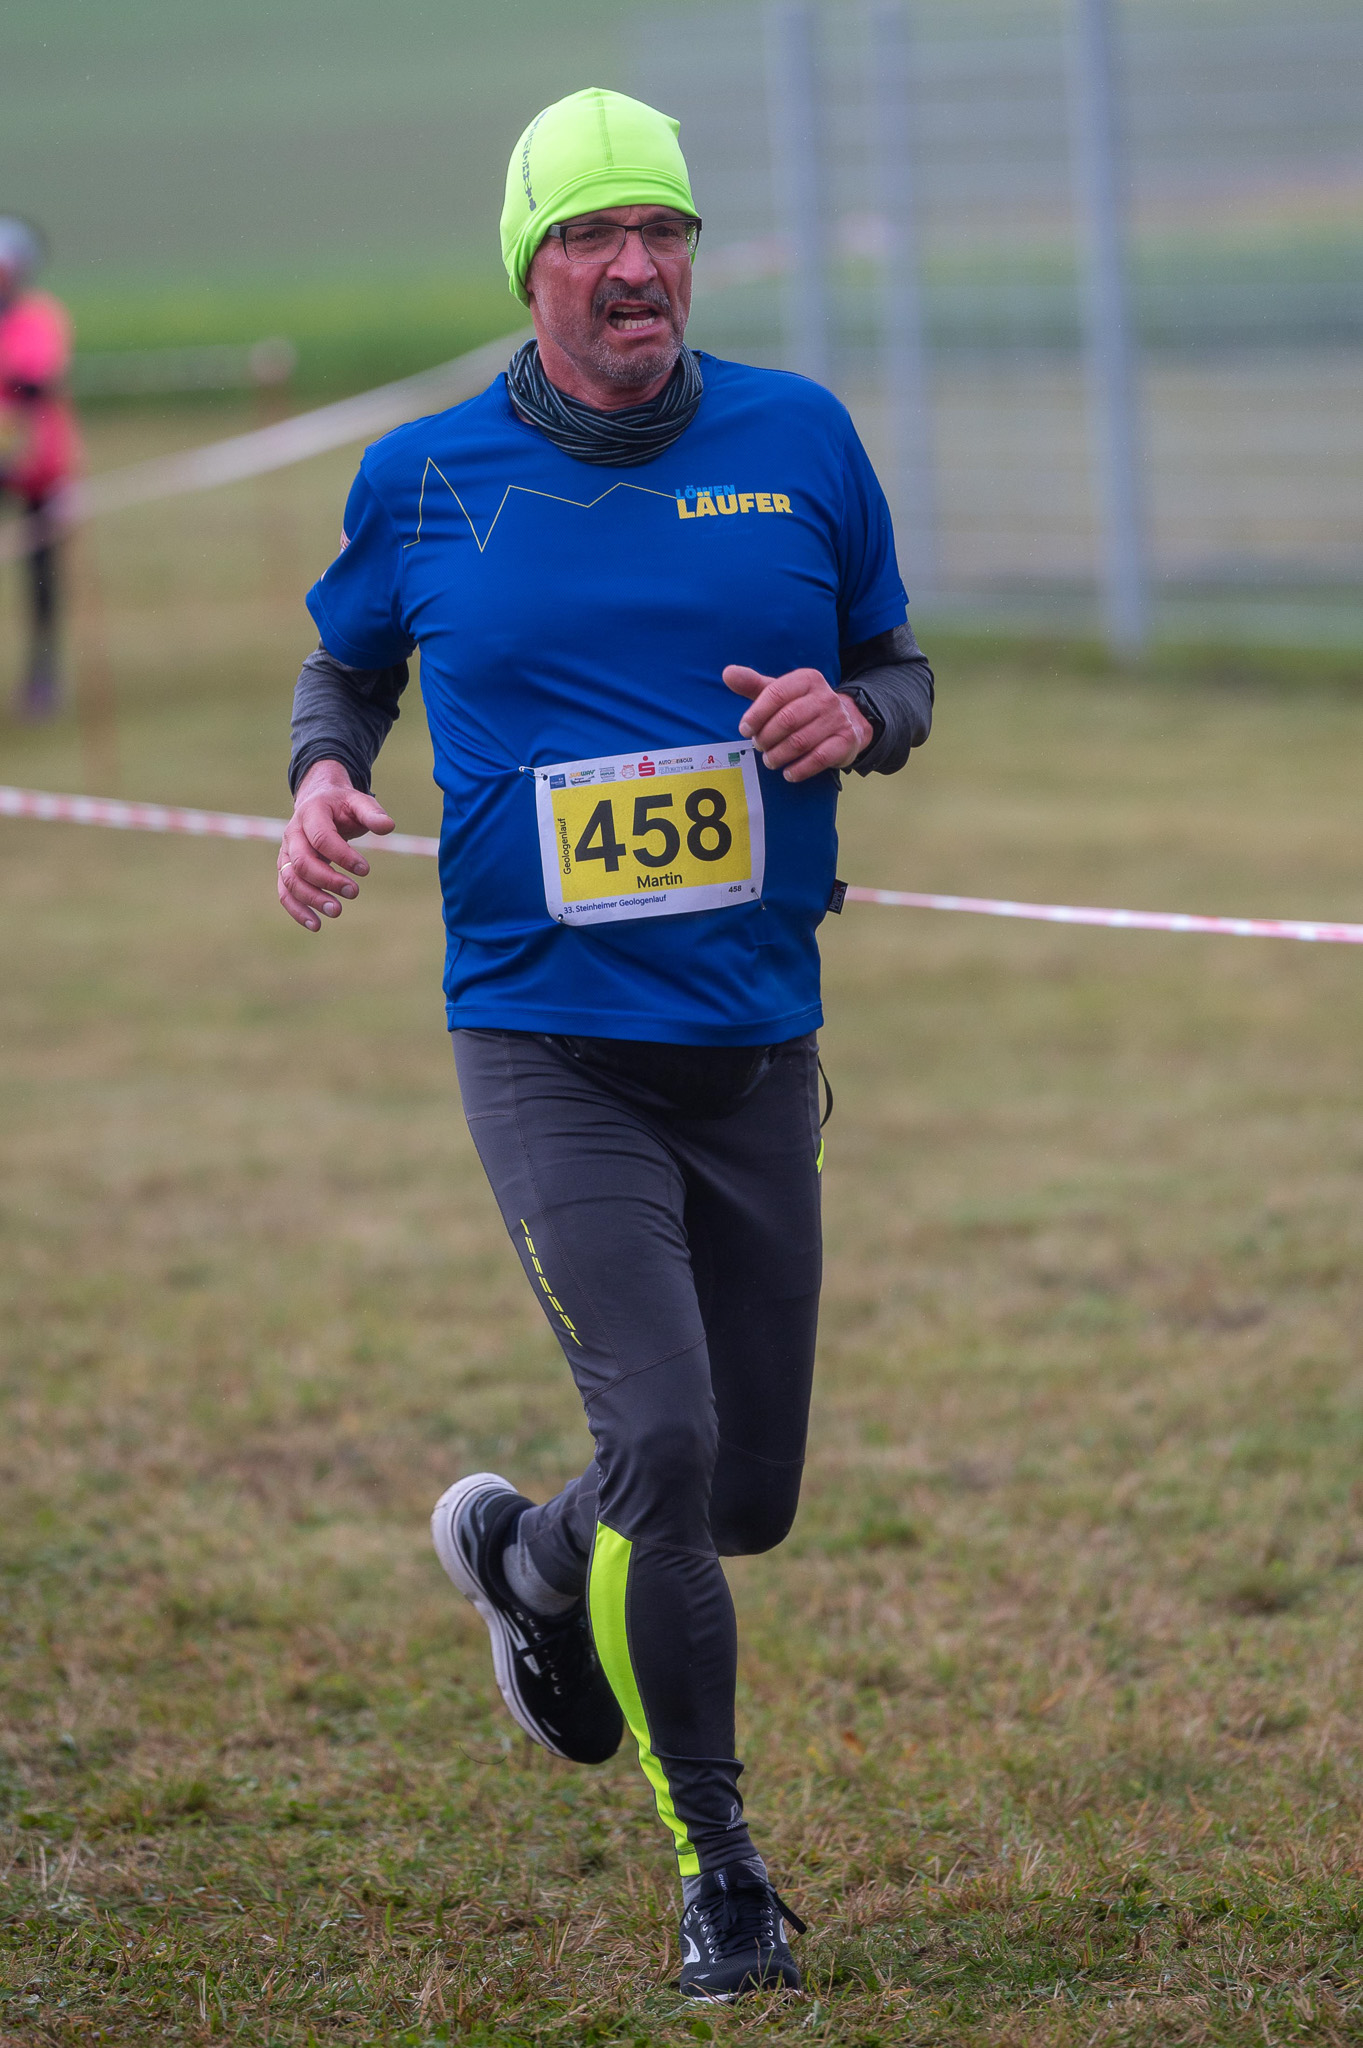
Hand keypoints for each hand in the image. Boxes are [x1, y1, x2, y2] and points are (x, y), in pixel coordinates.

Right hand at [277, 760, 393, 932]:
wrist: (318, 803)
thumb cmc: (342, 806)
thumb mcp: (358, 802)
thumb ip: (372, 813)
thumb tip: (388, 827)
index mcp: (310, 814)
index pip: (321, 838)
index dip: (342, 856)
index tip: (365, 870)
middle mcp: (292, 834)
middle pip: (302, 862)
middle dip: (327, 880)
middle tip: (354, 892)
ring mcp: (285, 853)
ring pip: (290, 880)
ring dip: (312, 899)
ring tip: (337, 911)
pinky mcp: (285, 869)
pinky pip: (285, 892)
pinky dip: (297, 910)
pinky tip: (317, 925)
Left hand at [722, 664, 872, 781]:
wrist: (848, 721)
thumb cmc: (803, 707)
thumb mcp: (781, 693)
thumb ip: (754, 685)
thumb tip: (728, 673)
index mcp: (806, 679)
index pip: (776, 694)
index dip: (756, 714)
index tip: (745, 730)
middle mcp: (825, 697)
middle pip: (787, 720)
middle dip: (767, 737)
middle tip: (759, 746)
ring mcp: (838, 719)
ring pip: (800, 741)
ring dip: (779, 755)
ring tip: (770, 761)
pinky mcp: (846, 741)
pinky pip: (819, 758)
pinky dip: (799, 769)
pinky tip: (788, 773)